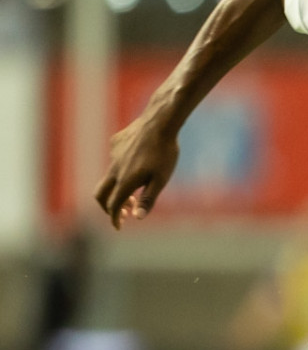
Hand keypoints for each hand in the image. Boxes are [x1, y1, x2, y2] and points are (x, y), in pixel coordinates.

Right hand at [94, 113, 181, 228]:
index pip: (113, 205)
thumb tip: (137, 217)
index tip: (119, 226)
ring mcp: (113, 155)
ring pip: (108, 177)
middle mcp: (114, 168)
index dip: (115, 218)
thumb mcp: (161, 179)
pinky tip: (137, 166)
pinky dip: (121, 171)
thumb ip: (148, 199)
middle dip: (107, 207)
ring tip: (133, 195)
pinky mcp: (115, 143)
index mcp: (125, 180)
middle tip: (121, 213)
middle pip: (101, 194)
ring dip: (117, 189)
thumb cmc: (165, 153)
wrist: (160, 122)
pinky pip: (115, 160)